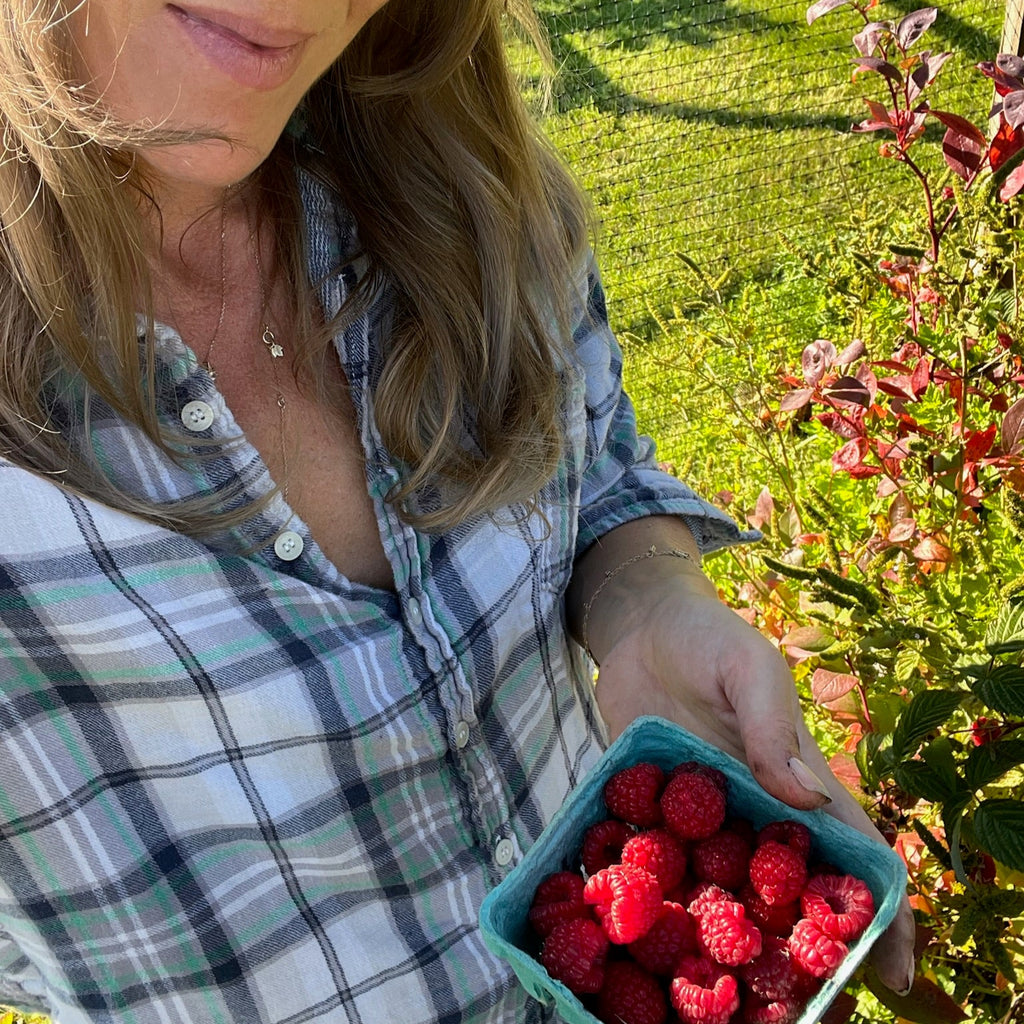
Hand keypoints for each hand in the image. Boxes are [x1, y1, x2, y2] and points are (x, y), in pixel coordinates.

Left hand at [569, 519, 915, 994]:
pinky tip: (641, 934)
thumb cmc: (710, 640)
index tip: (892, 972)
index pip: (851, 849)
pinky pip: (654, 860)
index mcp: (795, 780)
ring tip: (722, 994)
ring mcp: (700, 814)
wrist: (641, 626)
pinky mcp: (648, 807)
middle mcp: (753, 808)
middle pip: (790, 887)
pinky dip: (655, 896)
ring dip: (729, 937)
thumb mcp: (749, 671)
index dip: (879, 908)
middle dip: (803, 944)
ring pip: (724, 888)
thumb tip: (807, 799)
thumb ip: (772, 729)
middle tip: (799, 1006)